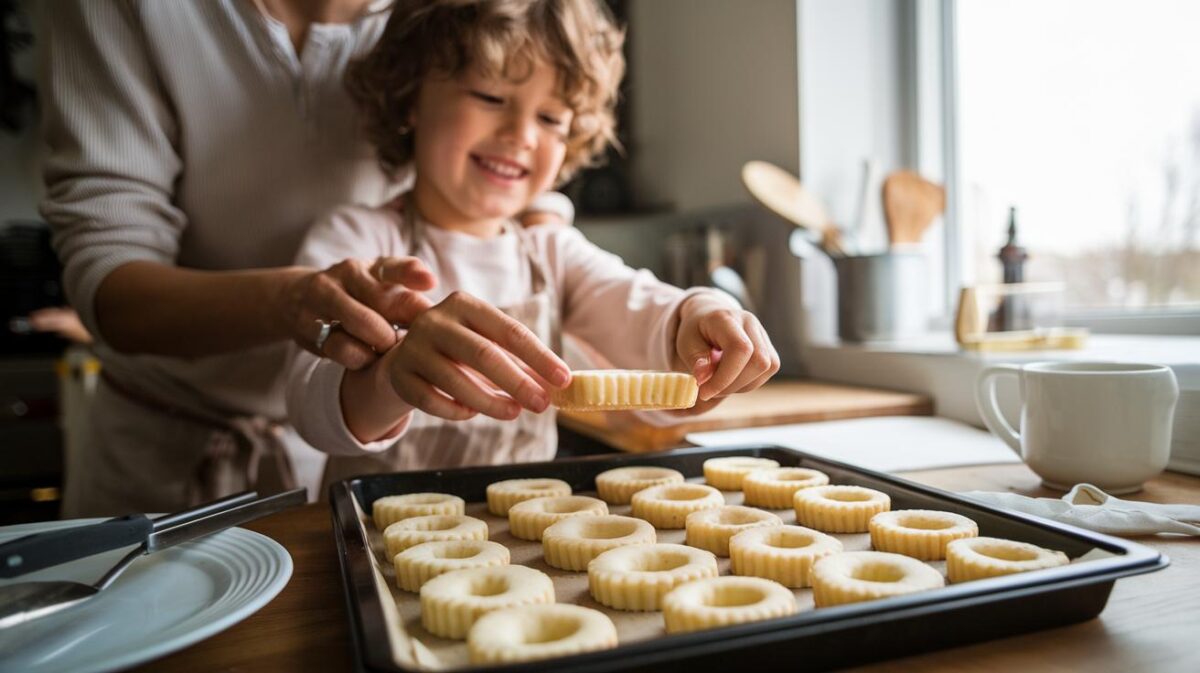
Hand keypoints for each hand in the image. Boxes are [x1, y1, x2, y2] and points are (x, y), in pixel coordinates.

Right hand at [286, 257, 435, 369]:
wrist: (297, 301)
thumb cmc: (357, 296)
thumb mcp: (380, 288)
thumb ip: (408, 296)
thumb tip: (442, 309)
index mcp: (370, 266)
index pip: (393, 266)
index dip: (412, 273)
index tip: (430, 283)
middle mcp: (346, 275)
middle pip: (383, 302)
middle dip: (402, 325)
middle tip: (410, 342)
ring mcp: (325, 298)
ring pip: (362, 325)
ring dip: (381, 343)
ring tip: (385, 348)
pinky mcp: (310, 326)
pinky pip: (342, 348)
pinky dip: (360, 357)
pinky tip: (365, 357)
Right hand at [377, 291, 570, 421]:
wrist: (404, 359)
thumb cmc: (459, 352)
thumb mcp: (487, 345)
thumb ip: (520, 362)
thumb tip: (558, 386)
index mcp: (464, 304)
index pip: (510, 331)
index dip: (540, 356)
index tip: (564, 379)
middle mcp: (435, 320)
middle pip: (484, 354)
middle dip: (517, 382)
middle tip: (542, 404)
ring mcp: (413, 347)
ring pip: (456, 381)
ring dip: (490, 402)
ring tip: (513, 413)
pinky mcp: (399, 375)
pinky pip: (432, 400)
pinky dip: (456, 410)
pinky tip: (471, 413)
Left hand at [674, 294, 779, 404]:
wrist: (708, 318)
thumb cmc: (696, 332)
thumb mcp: (685, 344)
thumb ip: (695, 360)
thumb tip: (704, 378)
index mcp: (725, 318)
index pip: (739, 348)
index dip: (725, 377)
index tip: (704, 392)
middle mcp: (749, 322)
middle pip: (758, 361)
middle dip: (732, 385)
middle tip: (709, 390)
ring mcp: (763, 333)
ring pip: (766, 368)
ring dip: (741, 385)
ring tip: (719, 382)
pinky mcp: (770, 347)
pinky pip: (768, 371)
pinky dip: (748, 383)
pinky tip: (732, 379)